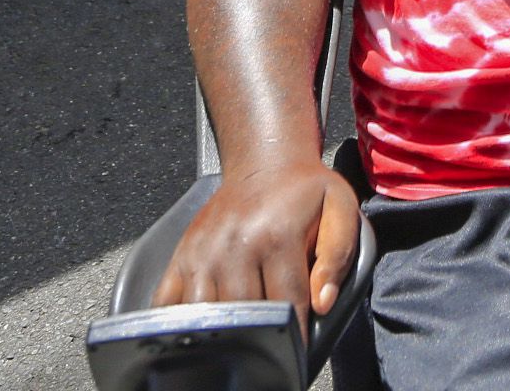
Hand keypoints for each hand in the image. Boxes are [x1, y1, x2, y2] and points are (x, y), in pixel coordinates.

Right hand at [151, 160, 359, 333]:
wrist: (266, 163)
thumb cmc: (306, 189)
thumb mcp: (341, 209)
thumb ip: (338, 255)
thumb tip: (322, 302)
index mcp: (277, 237)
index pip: (288, 301)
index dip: (296, 330)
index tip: (298, 347)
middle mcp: (235, 246)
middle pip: (246, 312)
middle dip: (261, 334)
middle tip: (271, 346)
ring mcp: (203, 253)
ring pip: (206, 313)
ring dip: (223, 332)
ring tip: (240, 340)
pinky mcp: (182, 256)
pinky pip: (168, 302)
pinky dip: (179, 322)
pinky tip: (199, 330)